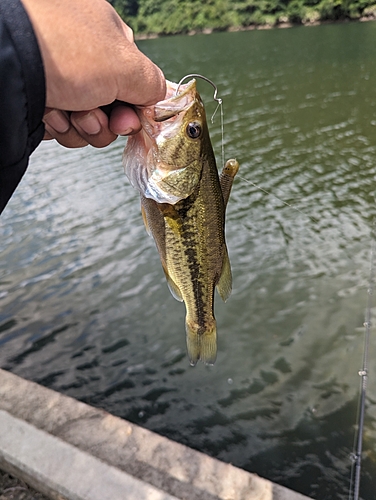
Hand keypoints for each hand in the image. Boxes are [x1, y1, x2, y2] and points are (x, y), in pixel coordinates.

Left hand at [21, 0, 165, 147]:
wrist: (7, 64)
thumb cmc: (63, 51)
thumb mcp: (126, 66)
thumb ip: (152, 84)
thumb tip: (159, 98)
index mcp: (106, 35)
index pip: (134, 83)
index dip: (134, 110)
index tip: (128, 123)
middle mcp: (83, 54)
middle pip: (111, 107)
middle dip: (104, 121)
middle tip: (92, 115)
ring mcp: (59, 75)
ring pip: (86, 120)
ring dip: (80, 125)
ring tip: (66, 110)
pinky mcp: (38, 95)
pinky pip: (61, 124)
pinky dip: (58, 125)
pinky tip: (49, 111)